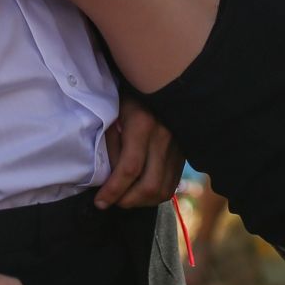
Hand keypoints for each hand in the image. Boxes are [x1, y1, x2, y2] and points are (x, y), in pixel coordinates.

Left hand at [96, 92, 183, 208]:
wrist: (162, 83)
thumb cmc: (130, 97)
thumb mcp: (114, 114)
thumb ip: (111, 145)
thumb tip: (108, 176)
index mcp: (143, 125)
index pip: (129, 168)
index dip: (113, 190)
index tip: (100, 201)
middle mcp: (164, 139)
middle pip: (149, 186)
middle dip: (127, 200)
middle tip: (111, 201)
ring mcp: (178, 148)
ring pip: (163, 190)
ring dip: (141, 202)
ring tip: (124, 198)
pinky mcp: (184, 154)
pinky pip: (171, 184)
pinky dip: (155, 195)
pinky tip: (141, 192)